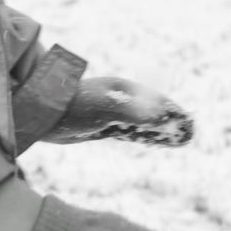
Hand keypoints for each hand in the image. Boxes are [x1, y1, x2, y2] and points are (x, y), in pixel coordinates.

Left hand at [46, 76, 192, 146]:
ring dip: (161, 130)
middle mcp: (120, 98)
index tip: (191, 125)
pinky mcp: (99, 123)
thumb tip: (160, 115)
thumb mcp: (105, 107)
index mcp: (124, 91)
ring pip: (143, 122)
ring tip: (179, 138)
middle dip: (172, 121)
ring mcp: (110, 110)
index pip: (157, 103)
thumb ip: (133, 111)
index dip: (174, 115)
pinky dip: (145, 134)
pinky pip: (130, 130)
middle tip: (191, 133)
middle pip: (153, 111)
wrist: (38, 110)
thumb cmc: (72, 106)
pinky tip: (151, 139)